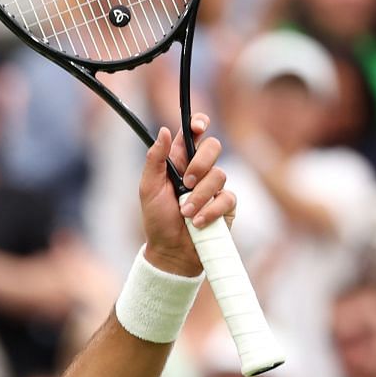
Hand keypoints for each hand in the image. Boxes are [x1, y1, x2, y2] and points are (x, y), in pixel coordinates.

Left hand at [139, 114, 233, 276]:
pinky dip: (210, 211)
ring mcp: (215, 187)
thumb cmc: (158, 220)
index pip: (194, 135)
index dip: (199, 124)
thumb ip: (155, 160)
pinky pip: (227, 198)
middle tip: (186, 182)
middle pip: (213, 146)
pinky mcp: (227, 205)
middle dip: (200, 163)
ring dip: (199, 196)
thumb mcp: (148, 189)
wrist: (171, 252)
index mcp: (179, 162)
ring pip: (219, 174)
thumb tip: (164, 130)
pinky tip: (197, 222)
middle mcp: (200, 171)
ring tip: (185, 213)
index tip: (198, 126)